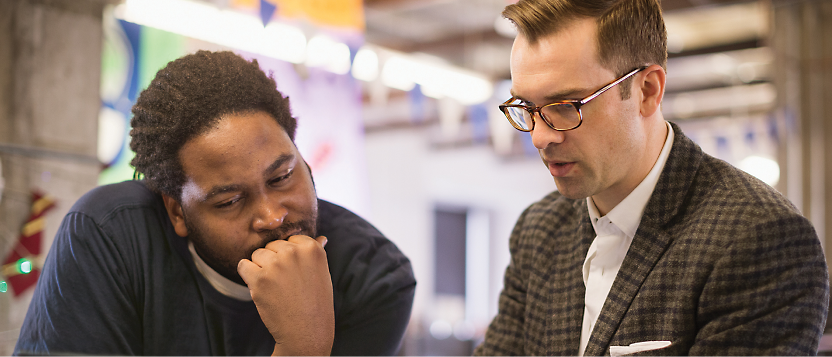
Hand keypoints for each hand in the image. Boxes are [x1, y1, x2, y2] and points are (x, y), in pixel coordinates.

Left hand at [238, 235, 333, 356]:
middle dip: (274, 261)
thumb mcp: (322, 274)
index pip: (290, 240)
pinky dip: (247, 276)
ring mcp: (275, 265)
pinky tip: (260, 288)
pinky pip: (243, 265)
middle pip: (272, 246)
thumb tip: (321, 238)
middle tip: (285, 283)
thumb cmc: (316, 304)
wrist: (306, 332)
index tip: (295, 273)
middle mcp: (293, 253)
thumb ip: (315, 254)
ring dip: (260, 268)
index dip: (289, 257)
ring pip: (257, 254)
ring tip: (275, 287)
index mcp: (311, 249)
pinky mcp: (259, 279)